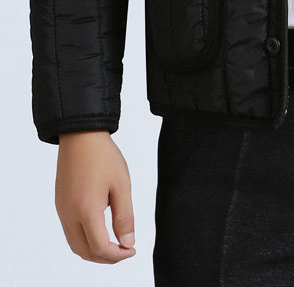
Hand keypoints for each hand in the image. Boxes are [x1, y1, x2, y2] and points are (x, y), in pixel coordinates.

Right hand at [55, 130, 135, 263]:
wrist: (81, 136)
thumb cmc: (103, 157)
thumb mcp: (122, 185)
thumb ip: (125, 216)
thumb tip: (127, 242)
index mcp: (86, 211)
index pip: (100, 247)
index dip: (117, 255)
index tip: (132, 250)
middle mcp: (69, 215)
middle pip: (84, 251)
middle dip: (106, 258)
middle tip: (125, 251)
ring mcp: (62, 211)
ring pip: (75, 244)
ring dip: (94, 250)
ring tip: (115, 244)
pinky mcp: (60, 205)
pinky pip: (70, 232)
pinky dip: (85, 239)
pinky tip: (101, 231)